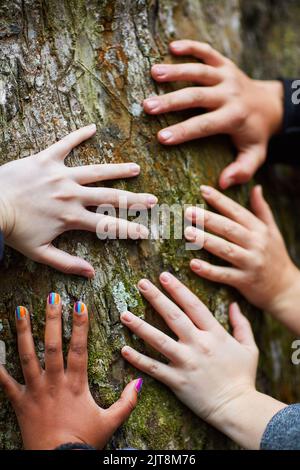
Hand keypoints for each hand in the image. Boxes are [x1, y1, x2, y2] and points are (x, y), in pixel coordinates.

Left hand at [0, 124, 156, 277]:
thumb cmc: (13, 231)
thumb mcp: (39, 253)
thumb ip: (67, 263)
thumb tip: (91, 273)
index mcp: (71, 218)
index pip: (107, 225)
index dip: (129, 230)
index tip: (146, 232)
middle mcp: (71, 195)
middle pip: (109, 197)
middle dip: (134, 200)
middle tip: (152, 200)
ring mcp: (60, 175)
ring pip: (96, 171)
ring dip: (118, 170)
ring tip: (136, 168)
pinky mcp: (45, 159)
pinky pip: (65, 144)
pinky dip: (78, 135)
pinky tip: (93, 128)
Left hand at [0, 294, 140, 449]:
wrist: (58, 462)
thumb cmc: (83, 442)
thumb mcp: (110, 422)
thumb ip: (126, 402)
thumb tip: (139, 382)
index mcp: (76, 384)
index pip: (79, 348)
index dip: (80, 326)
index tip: (80, 304)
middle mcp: (55, 382)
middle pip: (52, 346)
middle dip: (52, 319)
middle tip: (52, 297)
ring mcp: (35, 390)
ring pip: (28, 357)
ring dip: (24, 332)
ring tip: (20, 310)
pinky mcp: (20, 402)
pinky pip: (6, 382)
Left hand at [120, 273, 285, 448]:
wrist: (238, 408)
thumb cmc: (243, 377)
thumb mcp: (248, 347)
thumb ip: (241, 324)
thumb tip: (234, 304)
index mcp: (215, 333)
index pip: (193, 305)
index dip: (178, 289)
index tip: (164, 276)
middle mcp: (198, 344)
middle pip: (173, 316)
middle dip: (156, 298)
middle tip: (141, 283)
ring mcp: (186, 362)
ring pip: (159, 340)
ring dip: (140, 326)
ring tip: (124, 314)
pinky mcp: (177, 381)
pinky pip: (154, 368)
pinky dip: (138, 359)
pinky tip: (124, 349)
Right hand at [143, 40, 282, 188]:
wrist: (269, 105)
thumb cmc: (255, 134)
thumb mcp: (254, 155)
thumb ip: (242, 170)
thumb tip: (222, 184)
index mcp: (234, 117)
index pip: (205, 125)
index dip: (183, 131)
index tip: (162, 138)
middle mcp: (230, 93)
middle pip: (197, 96)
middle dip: (171, 101)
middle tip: (147, 106)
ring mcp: (227, 76)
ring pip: (199, 71)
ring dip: (176, 71)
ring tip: (153, 73)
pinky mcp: (225, 64)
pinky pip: (207, 51)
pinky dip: (191, 47)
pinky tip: (172, 47)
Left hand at [184, 185, 299, 333]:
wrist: (286, 288)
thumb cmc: (275, 256)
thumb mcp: (272, 231)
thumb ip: (262, 209)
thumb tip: (256, 187)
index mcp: (259, 230)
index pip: (237, 211)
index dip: (219, 200)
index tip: (202, 190)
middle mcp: (256, 244)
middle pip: (229, 228)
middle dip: (208, 219)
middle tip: (188, 211)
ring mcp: (250, 263)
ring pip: (225, 249)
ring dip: (206, 241)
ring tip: (188, 232)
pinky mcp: (245, 281)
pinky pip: (224, 275)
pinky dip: (209, 270)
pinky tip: (193, 264)